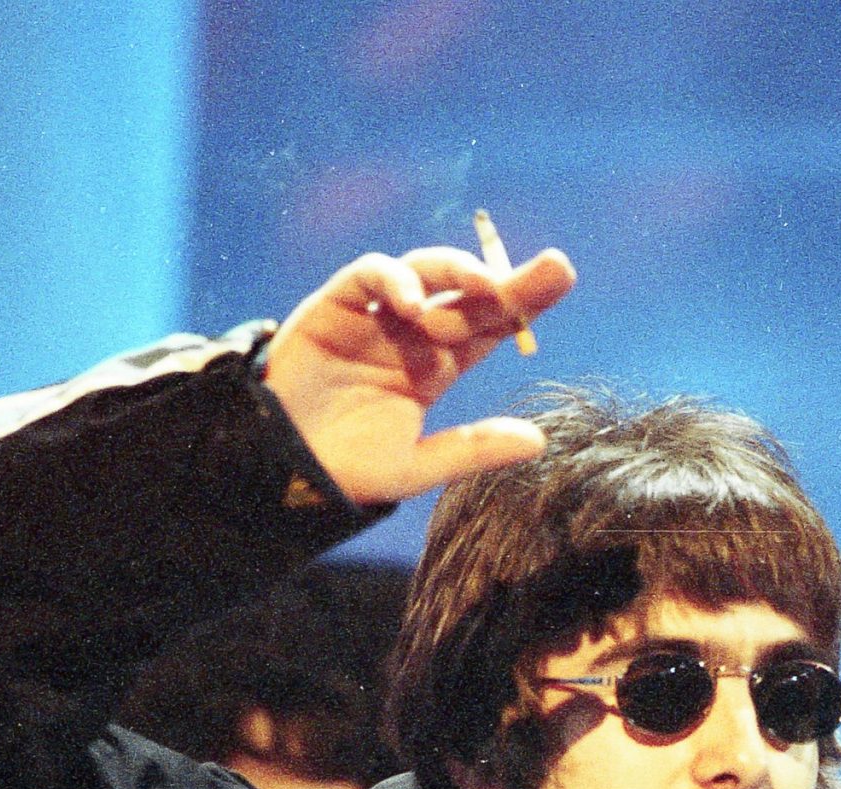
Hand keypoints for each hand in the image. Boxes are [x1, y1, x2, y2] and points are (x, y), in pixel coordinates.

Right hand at [262, 244, 576, 505]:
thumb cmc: (346, 470)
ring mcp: (374, 315)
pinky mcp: (335, 305)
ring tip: (482, 287)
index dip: (524, 302)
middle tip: (556, 267)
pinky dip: (392, 276)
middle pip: (469, 295)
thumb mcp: (415, 467)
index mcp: (436, 366)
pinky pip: (367, 275)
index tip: (561, 278)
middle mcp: (410, 333)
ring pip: (424, 272)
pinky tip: (410, 302)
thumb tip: (538, 440)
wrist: (279, 470)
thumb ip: (471, 450)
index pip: (490, 326)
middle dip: (512, 279)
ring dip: (456, 271)